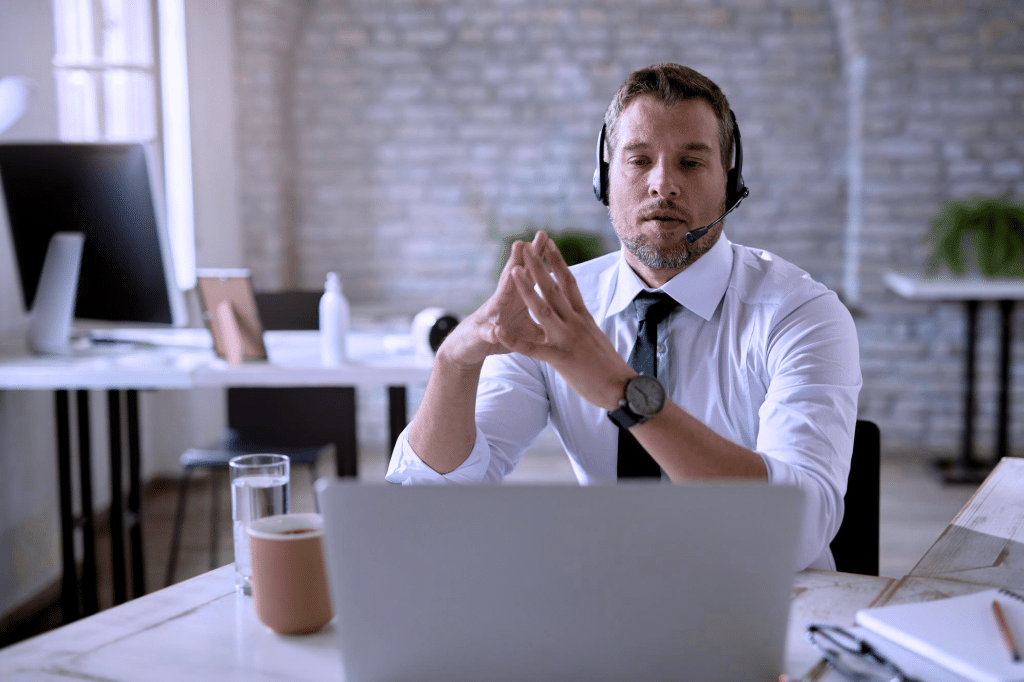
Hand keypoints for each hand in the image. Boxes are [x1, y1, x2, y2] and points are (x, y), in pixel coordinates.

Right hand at [434, 238, 544, 368]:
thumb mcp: (526, 326)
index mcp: (517, 298)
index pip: (529, 274)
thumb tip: (564, 311)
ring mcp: (491, 317)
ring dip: (506, 284)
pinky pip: (487, 334)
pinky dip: (491, 333)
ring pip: (499, 298)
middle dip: (521, 259)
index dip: (538, 258)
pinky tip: (495, 331)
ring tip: (514, 269)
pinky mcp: (481, 335)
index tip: (547, 239)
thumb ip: (541, 316)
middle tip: (527, 240)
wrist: (468, 347)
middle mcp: (503, 302)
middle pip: (513, 277)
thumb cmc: (501, 333)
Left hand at [496, 231, 633, 410]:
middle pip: (554, 288)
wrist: (624, 388)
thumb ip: (583, 324)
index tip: (548, 244)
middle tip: (525, 247)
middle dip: (539, 266)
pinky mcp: (561, 358)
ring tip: (513, 271)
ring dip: (527, 290)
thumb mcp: (595, 338)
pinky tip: (499, 331)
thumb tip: (578, 316)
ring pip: (543, 309)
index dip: (557, 262)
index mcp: (583, 317)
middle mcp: (576, 322)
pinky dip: (514, 340)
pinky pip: (533, 348)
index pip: (569, 283)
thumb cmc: (611, 367)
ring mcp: (568, 339)